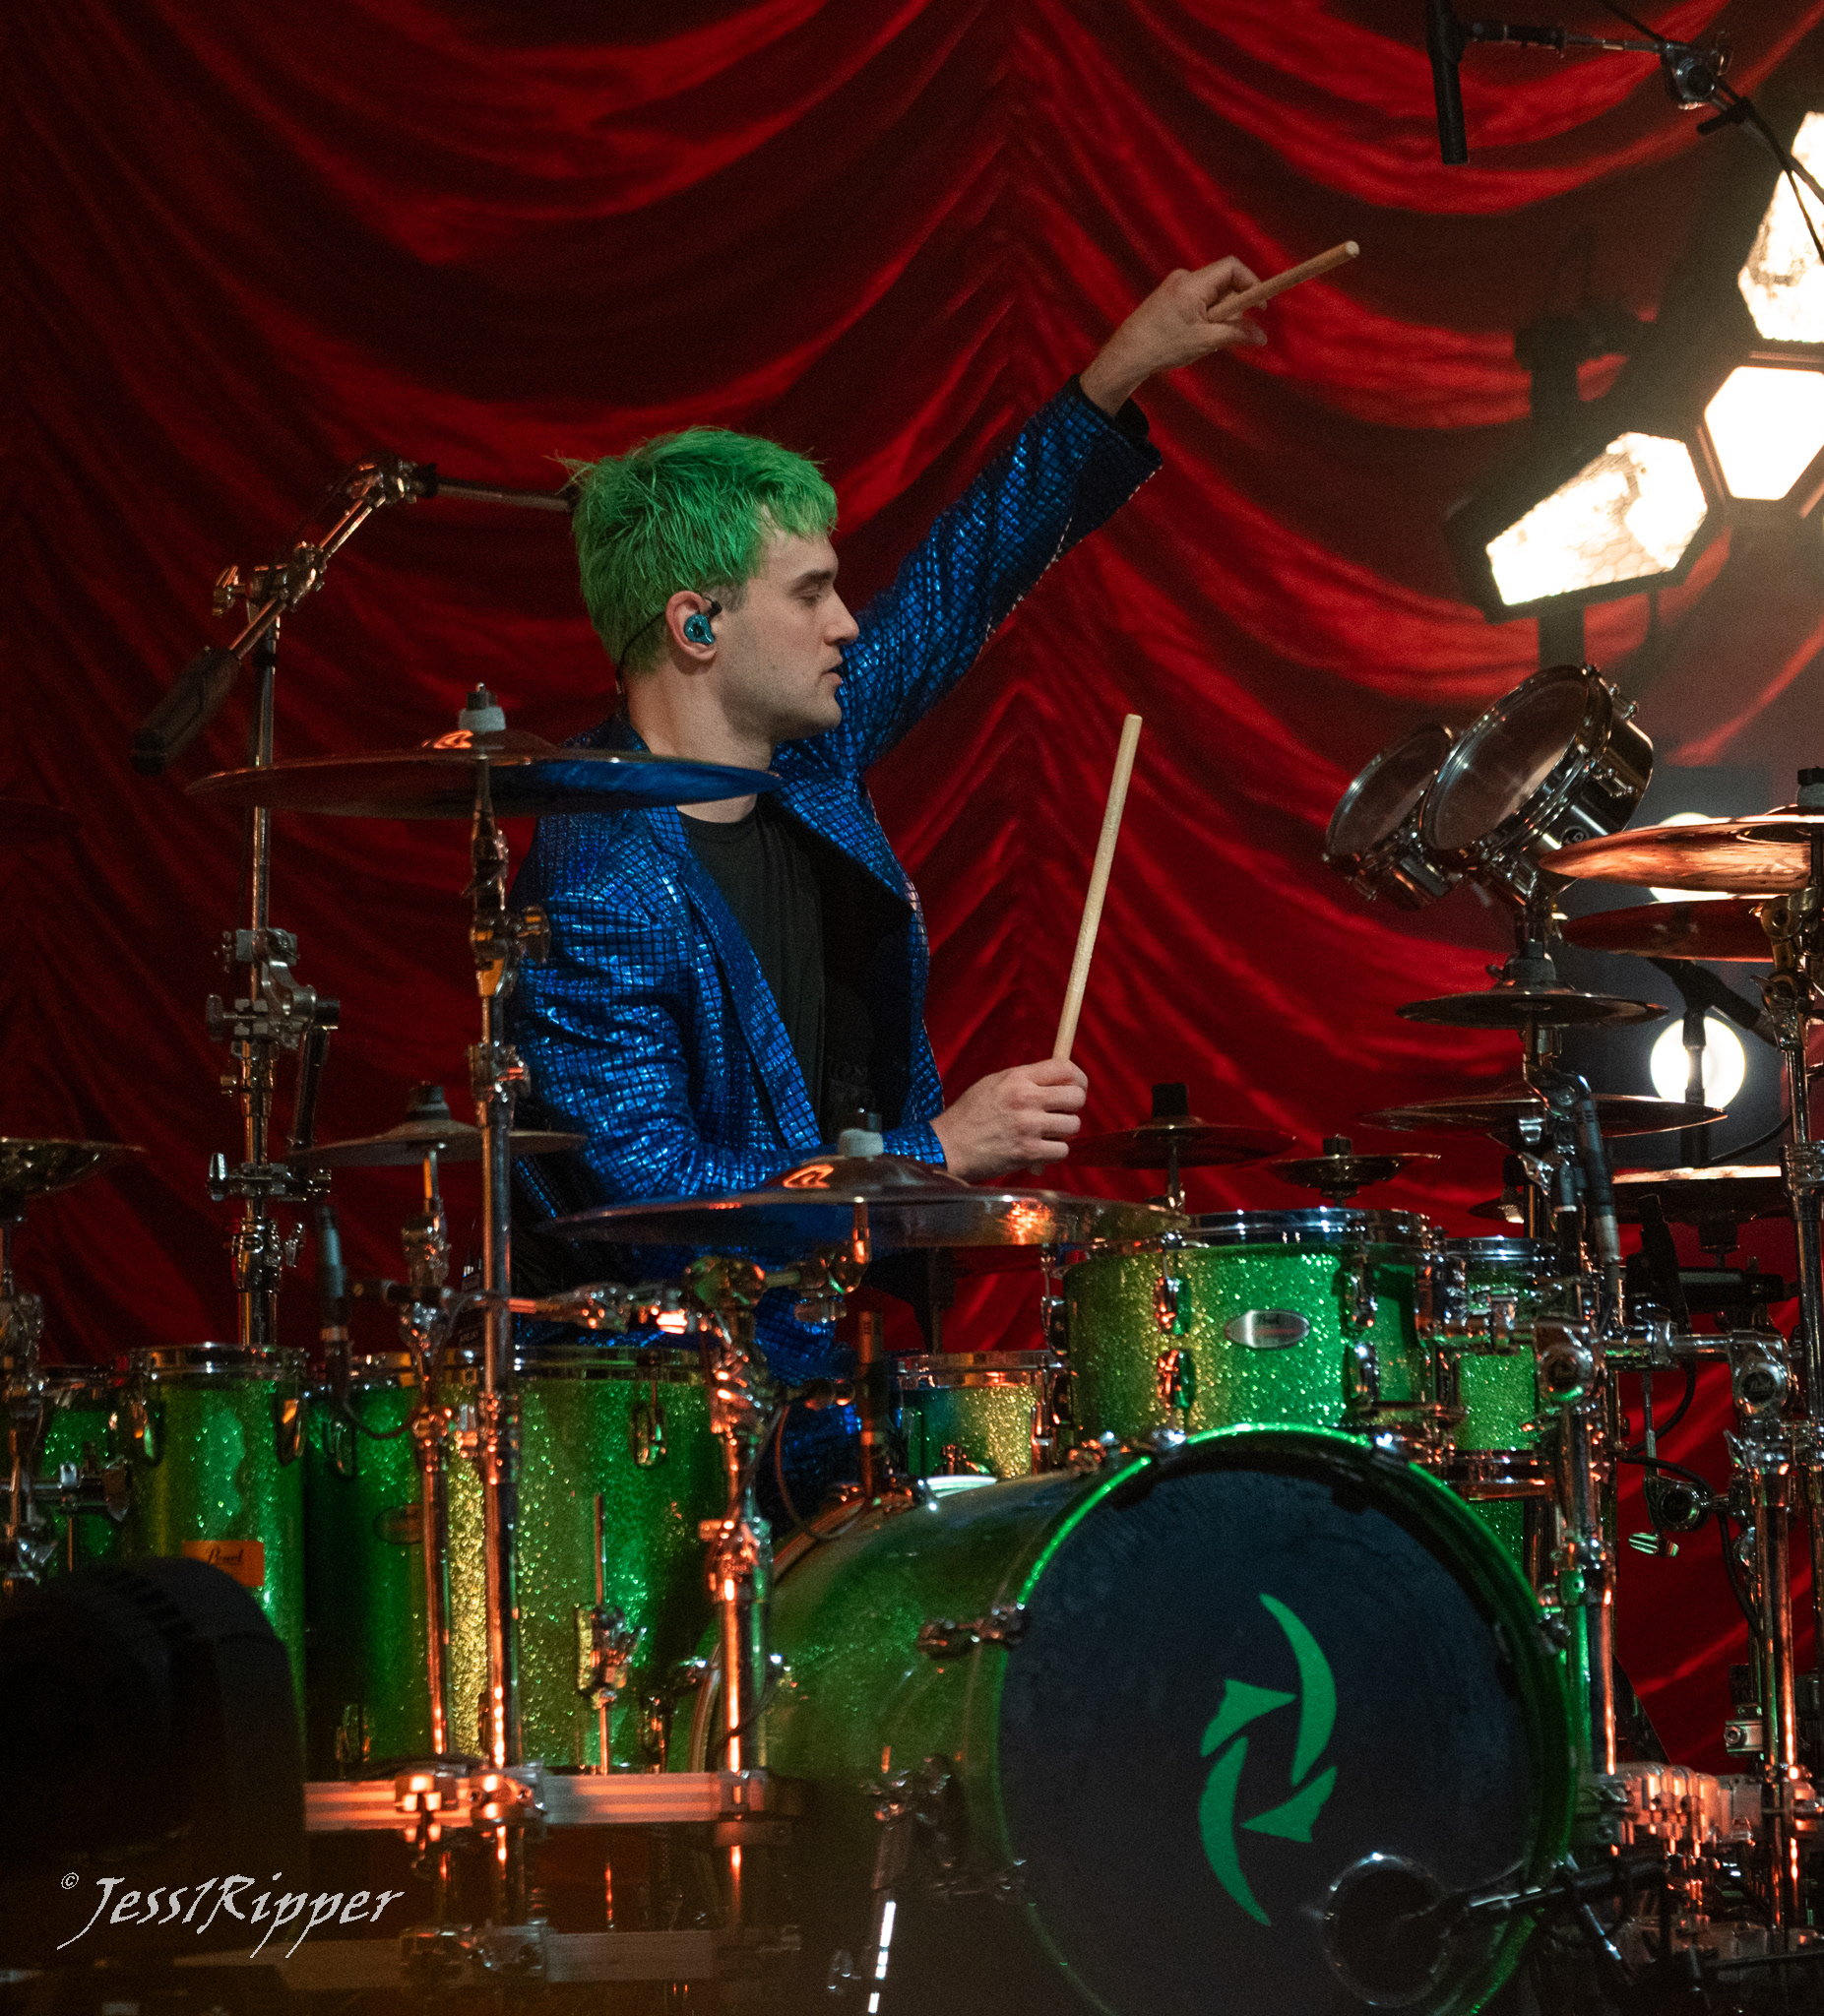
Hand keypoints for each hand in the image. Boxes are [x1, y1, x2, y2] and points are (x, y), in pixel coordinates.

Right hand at [931, 1059, 1088, 1182]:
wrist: (948, 1146)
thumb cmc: (968, 1116)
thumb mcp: (993, 1084)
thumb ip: (1024, 1080)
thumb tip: (1056, 1081)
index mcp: (1017, 1078)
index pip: (1064, 1068)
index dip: (1078, 1078)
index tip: (1078, 1086)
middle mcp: (1025, 1098)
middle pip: (1076, 1096)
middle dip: (1073, 1106)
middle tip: (1062, 1113)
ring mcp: (1029, 1126)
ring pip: (1073, 1125)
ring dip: (1064, 1133)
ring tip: (1047, 1134)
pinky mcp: (1029, 1152)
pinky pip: (1063, 1151)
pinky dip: (1054, 1153)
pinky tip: (1040, 1151)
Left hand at [1079, 258, 1266, 415]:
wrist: (1126, 355)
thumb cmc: (1163, 347)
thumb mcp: (1205, 341)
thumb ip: (1236, 334)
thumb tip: (1262, 336)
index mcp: (1193, 283)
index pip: (1232, 267)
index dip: (1251, 282)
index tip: (1260, 306)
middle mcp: (1183, 278)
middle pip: (1223, 281)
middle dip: (1233, 304)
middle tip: (1230, 330)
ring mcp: (1174, 285)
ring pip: (1211, 293)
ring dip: (1218, 313)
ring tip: (1205, 337)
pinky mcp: (1168, 295)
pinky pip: (1197, 298)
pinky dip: (1205, 314)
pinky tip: (1194, 335)